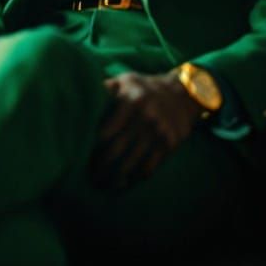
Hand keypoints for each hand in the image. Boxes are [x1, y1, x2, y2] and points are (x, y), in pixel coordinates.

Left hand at [89, 71, 202, 188]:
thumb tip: (83, 94)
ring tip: (104, 185)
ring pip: (133, 161)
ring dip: (117, 177)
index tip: (82, 154)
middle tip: (91, 175)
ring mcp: (159, 132)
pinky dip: (137, 177)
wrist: (183, 93)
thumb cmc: (145, 88)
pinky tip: (126, 183)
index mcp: (131, 100)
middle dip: (102, 165)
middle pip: (117, 148)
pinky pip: (150, 166)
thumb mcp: (127, 80)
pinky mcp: (170, 143)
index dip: (93, 145)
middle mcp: (145, 117)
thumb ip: (106, 88)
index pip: (107, 129)